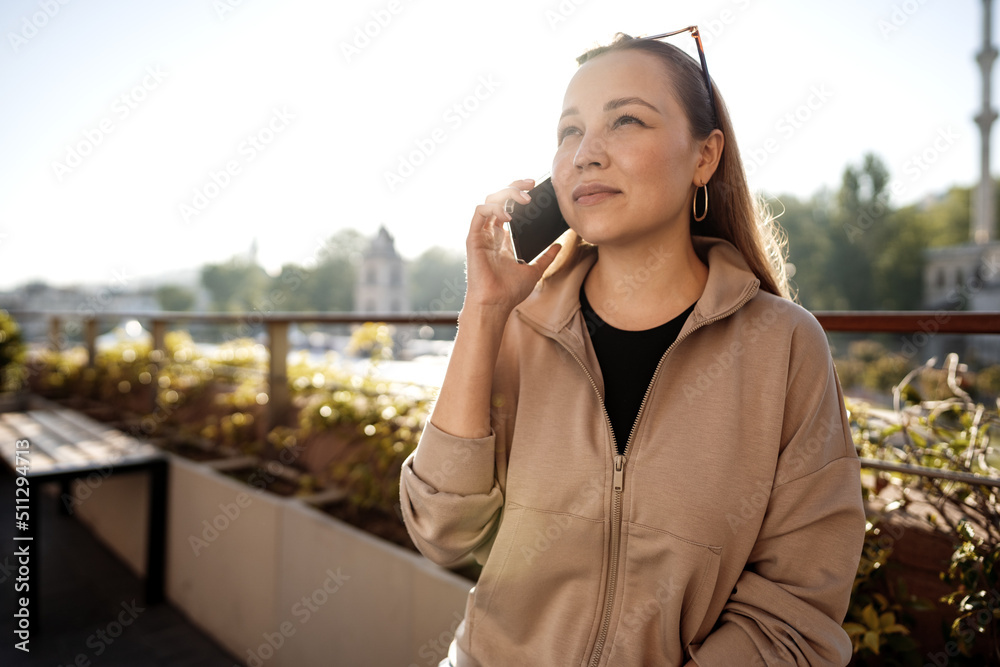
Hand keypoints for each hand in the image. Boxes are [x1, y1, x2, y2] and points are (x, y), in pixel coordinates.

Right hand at [462, 179, 561, 315]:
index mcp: (501, 239)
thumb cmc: (510, 292)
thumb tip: (559, 246)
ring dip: (506, 194)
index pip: (507, 207)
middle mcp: (490, 233)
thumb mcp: (534, 270)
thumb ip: (546, 257)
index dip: (518, 193)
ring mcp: (481, 235)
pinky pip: (479, 213)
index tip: (534, 188)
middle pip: (498, 199)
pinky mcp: (473, 239)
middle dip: (514, 187)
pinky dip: (493, 209)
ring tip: (524, 199)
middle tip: (531, 184)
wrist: (496, 305)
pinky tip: (508, 216)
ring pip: (488, 201)